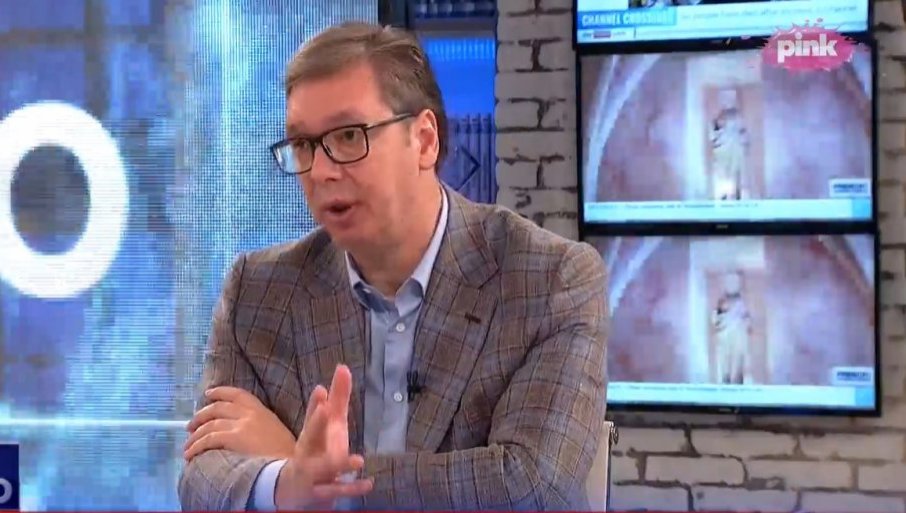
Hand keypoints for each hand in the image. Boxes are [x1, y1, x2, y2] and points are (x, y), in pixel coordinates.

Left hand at [183, 386, 294, 460]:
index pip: (238, 394)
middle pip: (218, 408)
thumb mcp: (277, 432)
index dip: (220, 392)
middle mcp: (250, 413)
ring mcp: (241, 424)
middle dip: (201, 415)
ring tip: (187, 445)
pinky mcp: (233, 437)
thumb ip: (261, 425)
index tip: (208, 394)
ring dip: (195, 435)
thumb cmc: (286, 455)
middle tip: (190, 425)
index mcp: (262, 410)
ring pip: (209, 424)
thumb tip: (242, 428)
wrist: (289, 467)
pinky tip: (190, 454)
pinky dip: (195, 446)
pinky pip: (207, 439)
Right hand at [275, 365, 372, 509]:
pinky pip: (336, 491)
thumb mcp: (330, 424)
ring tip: (358, 459)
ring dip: (338, 463)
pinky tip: (368, 483)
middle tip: (325, 410)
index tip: (321, 389)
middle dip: (316, 424)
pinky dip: (351, 488)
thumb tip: (344, 367)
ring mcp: (312, 473)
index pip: (312, 416)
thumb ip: (338, 398)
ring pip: (323, 468)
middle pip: (309, 437)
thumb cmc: (317, 449)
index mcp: (311, 434)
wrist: (294, 489)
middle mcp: (308, 452)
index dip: (315, 404)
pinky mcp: (321, 493)